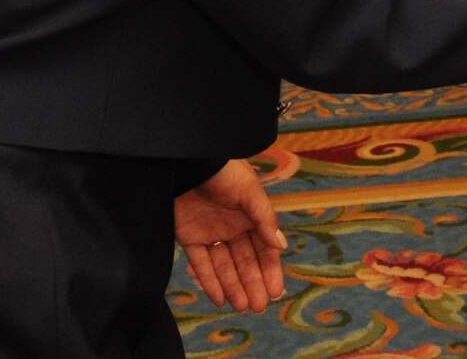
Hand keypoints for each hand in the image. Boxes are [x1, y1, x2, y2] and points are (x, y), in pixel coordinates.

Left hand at [175, 158, 286, 313]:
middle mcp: (232, 226)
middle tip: (258, 307)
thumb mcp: (249, 191)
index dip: (270, 269)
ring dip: (233, 286)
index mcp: (250, 215)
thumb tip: (281, 246)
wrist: (185, 160)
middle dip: (252, 283)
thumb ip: (263, 219)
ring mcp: (210, 232)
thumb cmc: (223, 169)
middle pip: (245, 260)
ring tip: (241, 306)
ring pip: (224, 265)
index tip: (275, 291)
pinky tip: (219, 297)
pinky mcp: (188, 236)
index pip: (264, 248)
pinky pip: (201, 262)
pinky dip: (209, 280)